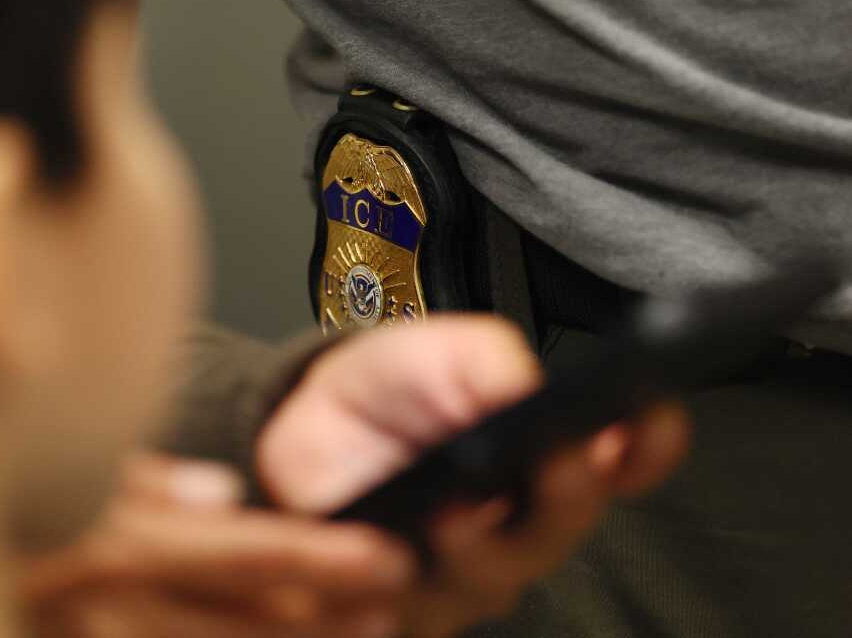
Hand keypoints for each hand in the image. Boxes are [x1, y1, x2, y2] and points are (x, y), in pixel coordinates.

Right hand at [22, 453, 414, 637]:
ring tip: (366, 634)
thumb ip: (149, 485)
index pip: (241, 554)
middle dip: (331, 621)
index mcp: (115, 545)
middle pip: (248, 626)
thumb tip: (219, 494)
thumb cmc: (20, 508)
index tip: (388, 558)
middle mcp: (114, 610)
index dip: (322, 559)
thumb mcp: (77, 474)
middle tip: (394, 606)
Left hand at [257, 316, 690, 635]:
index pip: (619, 461)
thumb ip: (483, 358)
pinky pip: (405, 603)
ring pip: (489, 577)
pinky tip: (380, 552)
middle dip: (566, 497)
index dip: (647, 445)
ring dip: (476, 546)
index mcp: (541, 455)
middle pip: (559, 528)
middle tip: (562, 459)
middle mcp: (515, 521)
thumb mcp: (433, 351)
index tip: (652, 418)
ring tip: (453, 511)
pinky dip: (392, 577)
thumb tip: (525, 384)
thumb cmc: (388, 391)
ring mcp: (461, 568)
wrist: (303, 426)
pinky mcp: (398, 600)